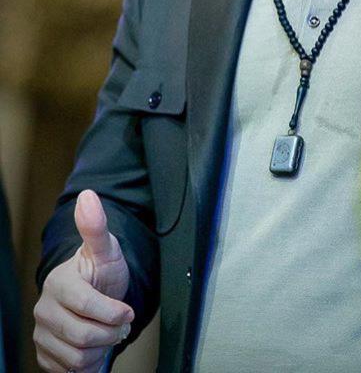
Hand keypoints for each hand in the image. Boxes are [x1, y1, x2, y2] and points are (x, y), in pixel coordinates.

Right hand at [33, 189, 133, 371]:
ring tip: (106, 331)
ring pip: (76, 357)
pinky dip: (87, 362)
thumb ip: (96, 226)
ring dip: (100, 348)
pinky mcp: (44, 355)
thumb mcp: (107, 250)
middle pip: (81, 336)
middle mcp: (44, 309)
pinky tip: (93, 344)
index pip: (84, 305)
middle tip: (120, 323)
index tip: (128, 311)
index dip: (111, 312)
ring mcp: (41, 333)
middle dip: (110, 332)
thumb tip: (88, 196)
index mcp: (59, 283)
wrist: (97, 295)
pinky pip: (68, 370)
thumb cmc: (103, 273)